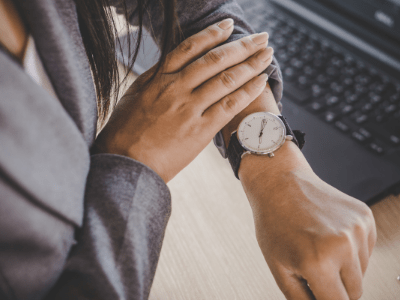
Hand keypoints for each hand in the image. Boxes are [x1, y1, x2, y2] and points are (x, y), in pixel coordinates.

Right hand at [94, 19, 273, 181]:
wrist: (125, 163)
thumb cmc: (125, 132)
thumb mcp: (134, 96)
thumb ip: (154, 78)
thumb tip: (168, 63)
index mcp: (159, 78)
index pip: (191, 47)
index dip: (213, 34)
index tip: (229, 26)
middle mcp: (176, 88)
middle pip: (215, 60)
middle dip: (242, 46)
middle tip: (261, 37)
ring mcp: (189, 109)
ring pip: (226, 79)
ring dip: (251, 64)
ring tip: (267, 55)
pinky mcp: (200, 130)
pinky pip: (228, 106)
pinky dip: (247, 92)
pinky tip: (261, 81)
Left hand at [240, 143, 376, 299]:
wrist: (280, 183)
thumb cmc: (274, 221)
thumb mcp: (279, 268)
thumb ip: (301, 299)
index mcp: (318, 261)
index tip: (320, 294)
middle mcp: (343, 245)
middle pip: (354, 292)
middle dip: (334, 287)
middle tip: (313, 268)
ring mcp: (357, 229)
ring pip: (361, 272)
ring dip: (344, 268)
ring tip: (318, 247)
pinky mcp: (365, 218)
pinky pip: (366, 251)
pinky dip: (351, 250)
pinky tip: (328, 235)